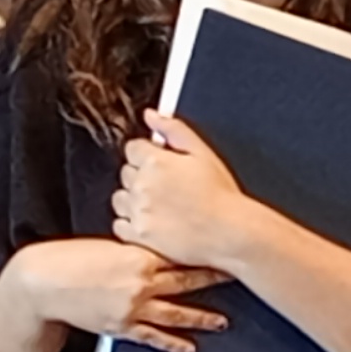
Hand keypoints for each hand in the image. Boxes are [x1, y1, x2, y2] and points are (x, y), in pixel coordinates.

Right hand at [7, 237, 229, 351]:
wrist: (44, 282)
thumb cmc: (72, 259)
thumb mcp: (108, 246)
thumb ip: (136, 249)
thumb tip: (160, 248)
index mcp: (137, 254)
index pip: (180, 253)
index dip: (204, 253)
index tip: (225, 250)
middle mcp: (141, 281)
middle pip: (186, 281)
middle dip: (213, 282)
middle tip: (237, 282)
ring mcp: (133, 306)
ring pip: (176, 313)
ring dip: (201, 318)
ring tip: (223, 322)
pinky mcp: (122, 327)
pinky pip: (154, 338)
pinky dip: (173, 343)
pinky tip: (189, 347)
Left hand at [113, 113, 258, 271]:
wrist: (231, 233)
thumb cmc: (222, 196)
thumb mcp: (203, 152)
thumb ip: (173, 129)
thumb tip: (151, 115)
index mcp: (156, 161)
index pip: (133, 148)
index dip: (147, 155)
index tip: (161, 166)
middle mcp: (143, 185)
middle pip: (126, 173)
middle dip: (141, 177)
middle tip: (166, 189)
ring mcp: (139, 211)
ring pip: (120, 199)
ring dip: (133, 200)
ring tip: (159, 207)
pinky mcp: (139, 236)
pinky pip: (119, 226)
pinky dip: (130, 224)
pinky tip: (151, 223)